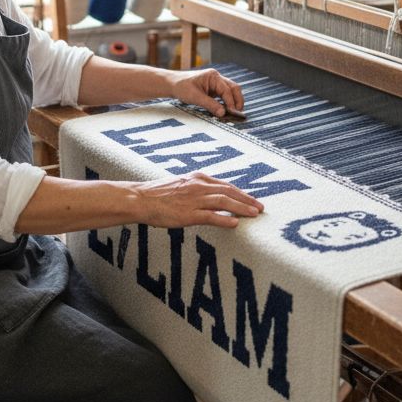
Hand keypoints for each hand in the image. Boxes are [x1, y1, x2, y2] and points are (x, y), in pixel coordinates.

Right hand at [133, 172, 263, 228]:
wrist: (140, 199)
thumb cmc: (157, 195)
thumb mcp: (180, 185)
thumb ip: (196, 189)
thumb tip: (209, 197)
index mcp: (197, 178)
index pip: (224, 185)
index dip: (240, 192)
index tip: (252, 199)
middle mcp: (198, 186)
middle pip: (229, 191)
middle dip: (247, 199)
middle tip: (261, 207)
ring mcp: (193, 199)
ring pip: (224, 201)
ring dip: (242, 208)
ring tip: (255, 214)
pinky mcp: (188, 213)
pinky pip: (210, 216)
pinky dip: (224, 218)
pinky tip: (235, 223)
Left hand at [168, 68, 244, 117]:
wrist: (172, 84)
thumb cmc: (181, 87)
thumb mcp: (195, 97)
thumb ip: (210, 105)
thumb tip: (223, 113)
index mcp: (213, 76)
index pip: (227, 90)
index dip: (231, 102)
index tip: (233, 112)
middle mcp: (217, 78)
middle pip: (234, 88)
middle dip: (238, 100)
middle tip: (238, 113)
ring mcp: (216, 84)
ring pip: (231, 91)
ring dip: (234, 101)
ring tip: (234, 113)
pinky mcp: (213, 90)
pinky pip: (224, 96)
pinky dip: (227, 103)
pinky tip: (226, 111)